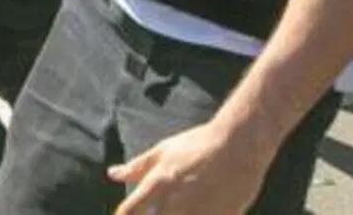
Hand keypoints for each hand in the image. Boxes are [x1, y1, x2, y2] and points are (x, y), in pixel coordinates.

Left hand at [109, 117, 270, 214]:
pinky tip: (199, 210)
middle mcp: (175, 202)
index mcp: (158, 183)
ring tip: (180, 208)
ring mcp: (199, 213)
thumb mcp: (163, 151)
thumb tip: (113, 174)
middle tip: (159, 210)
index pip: (129, 211)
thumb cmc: (199, 144)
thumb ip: (137, 167)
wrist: (239, 146)